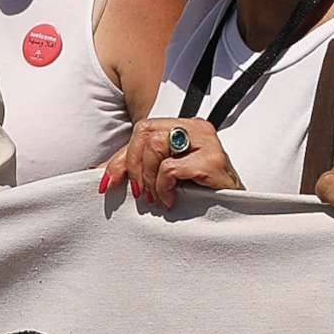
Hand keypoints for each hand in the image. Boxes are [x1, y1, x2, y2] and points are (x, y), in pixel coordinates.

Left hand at [100, 117, 242, 208]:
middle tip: (141, 193)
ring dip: (149, 179)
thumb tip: (97, 172)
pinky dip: (163, 187)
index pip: (142, 130)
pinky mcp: (213, 160)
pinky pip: (170, 168)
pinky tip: (171, 200)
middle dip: (134, 166)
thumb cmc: (200, 191)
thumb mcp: (166, 174)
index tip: (108, 184)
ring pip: (155, 146)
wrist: (236, 208)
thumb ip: (138, 167)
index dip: (121, 158)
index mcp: (184, 125)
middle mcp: (196, 126)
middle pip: (145, 132)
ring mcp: (207, 141)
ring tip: (157, 197)